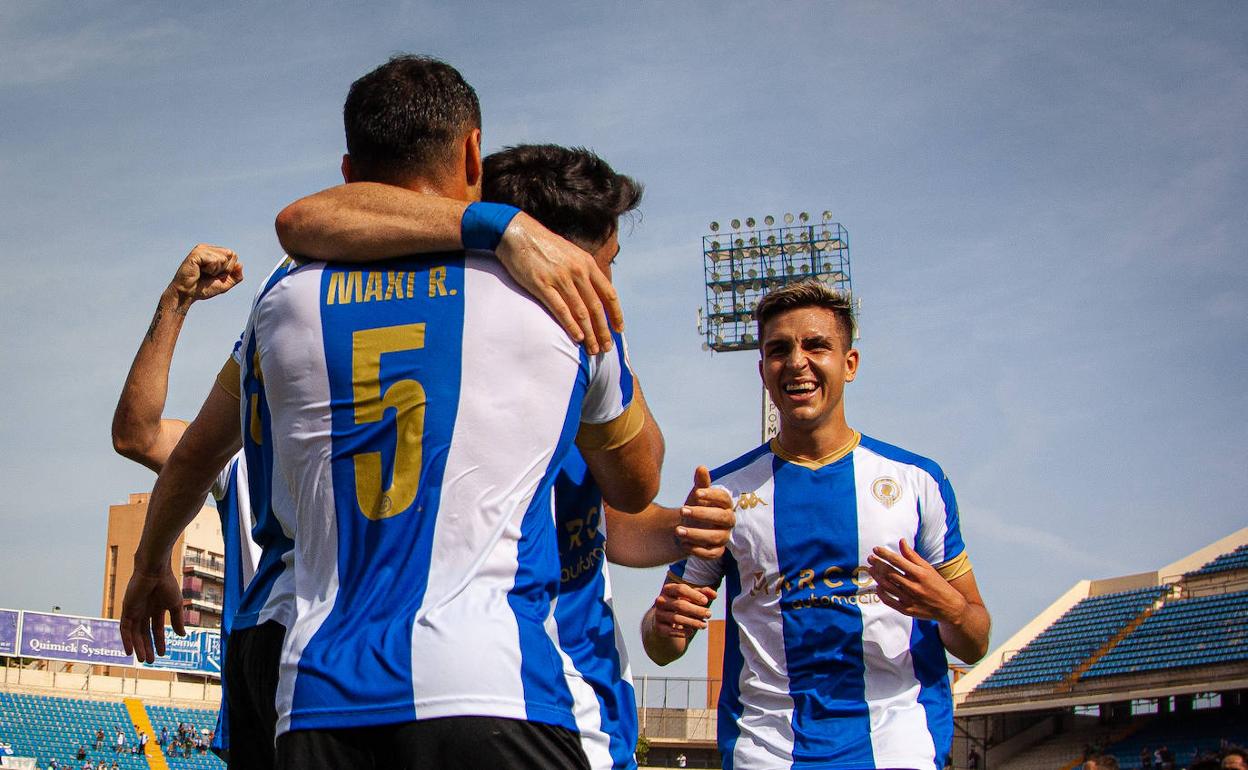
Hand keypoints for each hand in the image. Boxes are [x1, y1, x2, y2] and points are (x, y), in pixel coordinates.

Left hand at [118, 566, 185, 662]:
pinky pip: (125, 628)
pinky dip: (127, 640)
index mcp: (156, 609)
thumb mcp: (175, 605)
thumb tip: (182, 636)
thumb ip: (177, 620)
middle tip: (150, 661)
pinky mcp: (126, 610)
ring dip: (138, 647)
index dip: (159, 641)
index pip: (156, 629)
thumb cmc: (167, 584)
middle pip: (144, 634)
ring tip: (142, 660)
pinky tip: (130, 651)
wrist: (155, 571)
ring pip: (135, 634)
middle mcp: (144, 611)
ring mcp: (134, 611)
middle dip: (147, 647)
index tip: (163, 654)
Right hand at [169, 244, 243, 304]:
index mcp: (214, 253)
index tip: (215, 275)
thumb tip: (240, 264)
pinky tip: (199, 271)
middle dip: (224, 269)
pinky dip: (210, 269)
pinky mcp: (196, 253)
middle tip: (209, 274)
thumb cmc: (203, 288)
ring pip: (223, 258)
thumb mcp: (225, 283)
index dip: (229, 269)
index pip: (233, 255)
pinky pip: (214, 260)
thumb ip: (236, 276)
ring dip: (216, 270)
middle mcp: (208, 249)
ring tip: (203, 273)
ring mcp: (202, 249)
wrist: (188, 294)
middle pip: (230, 254)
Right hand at [495, 212, 621, 354]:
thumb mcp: (571, 253)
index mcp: (587, 263)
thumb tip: (593, 293)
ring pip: (581, 312)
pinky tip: (578, 338)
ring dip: (589, 333)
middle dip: (603, 330)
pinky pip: (561, 310)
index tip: (619, 329)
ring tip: (593, 349)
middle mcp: (577, 271)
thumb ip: (583, 271)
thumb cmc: (543, 246)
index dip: (615, 314)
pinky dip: (572, 326)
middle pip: (596, 307)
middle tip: (607, 347)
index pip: (609, 293)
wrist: (518, 233)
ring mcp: (560, 278)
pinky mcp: (542, 285)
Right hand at [651, 581, 716, 637]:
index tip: (706, 601)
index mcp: (668, 589)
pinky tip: (691, 631)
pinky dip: (682, 632)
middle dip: (696, 610)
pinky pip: (670, 631)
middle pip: (680, 605)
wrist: (664, 618)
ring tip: (704, 625)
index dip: (694, 595)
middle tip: (709, 614)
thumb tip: (714, 595)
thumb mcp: (691, 596)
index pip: (681, 589)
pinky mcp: (658, 628)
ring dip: (693, 623)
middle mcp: (661, 601)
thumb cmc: (682, 603)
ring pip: (676, 619)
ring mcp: (658, 614)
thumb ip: (703, 593)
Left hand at [675, 466, 734, 558]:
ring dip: (696, 534)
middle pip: (722, 518)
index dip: (712, 495)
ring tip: (677, 530)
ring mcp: (724, 537)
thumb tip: (701, 467)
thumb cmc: (696, 507)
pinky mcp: (717, 552)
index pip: (724, 499)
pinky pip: (711, 554)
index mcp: (725, 505)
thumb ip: (700, 483)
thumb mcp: (696, 495)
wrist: (689, 528)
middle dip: (702, 514)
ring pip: (715, 537)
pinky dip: (697, 550)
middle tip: (682, 510)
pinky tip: (683, 544)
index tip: (696, 493)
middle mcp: (728, 521)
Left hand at [867, 539, 967, 623]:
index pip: (897, 561)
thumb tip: (901, 541)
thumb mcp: (928, 568)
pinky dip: (882, 593)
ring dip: (877, 577)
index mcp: (920, 574)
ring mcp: (910, 599)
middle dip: (878, 564)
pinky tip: (877, 586)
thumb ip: (912, 555)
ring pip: (887, 586)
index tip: (875, 549)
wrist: (949, 607)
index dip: (885, 554)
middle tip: (870, 558)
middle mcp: (914, 586)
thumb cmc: (938, 584)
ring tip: (871, 569)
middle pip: (890, 573)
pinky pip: (890, 601)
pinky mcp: (907, 610)